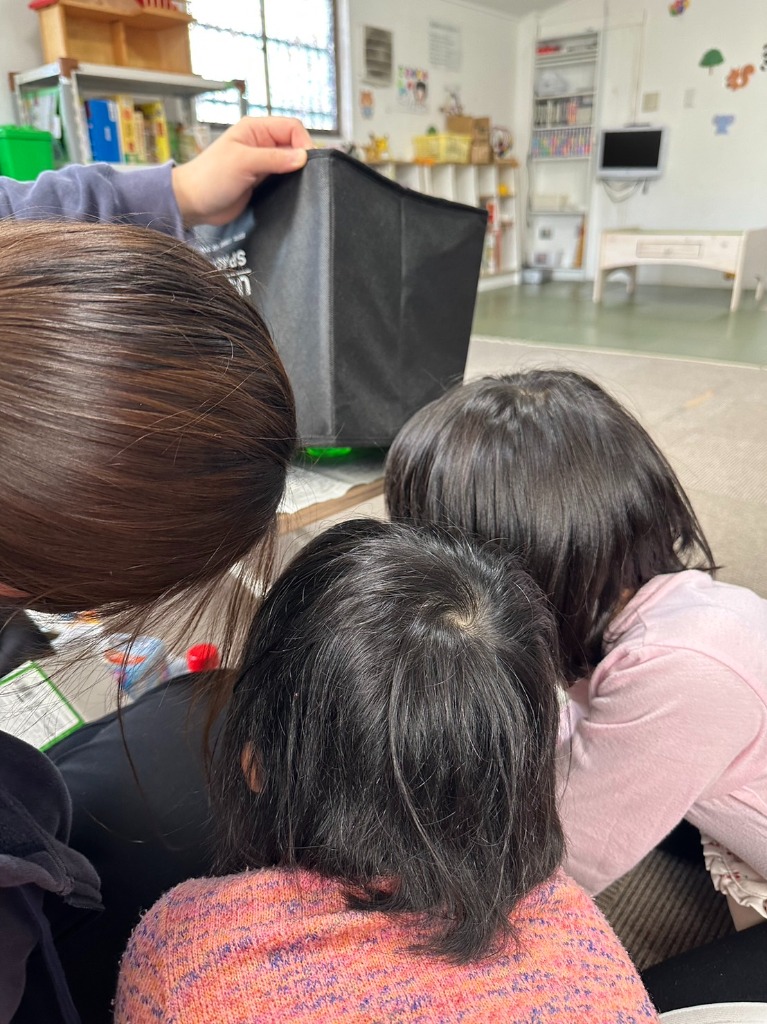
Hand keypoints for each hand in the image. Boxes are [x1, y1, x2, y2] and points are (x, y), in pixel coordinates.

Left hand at [172, 116, 312, 226]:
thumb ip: (274, 159)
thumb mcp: (243, 163)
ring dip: (298, 173)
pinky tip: (295, 193)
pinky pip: (284, 180)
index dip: (304, 142)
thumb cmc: (211, 178)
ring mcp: (263, 164)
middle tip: (308, 177)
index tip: (308, 163)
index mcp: (256, 130)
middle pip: (294, 145)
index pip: (292, 127)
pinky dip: (291, 185)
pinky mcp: (263, 182)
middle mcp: (262, 144)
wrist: (194, 204)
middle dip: (303, 159)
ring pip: (291, 163)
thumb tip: (303, 157)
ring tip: (303, 186)